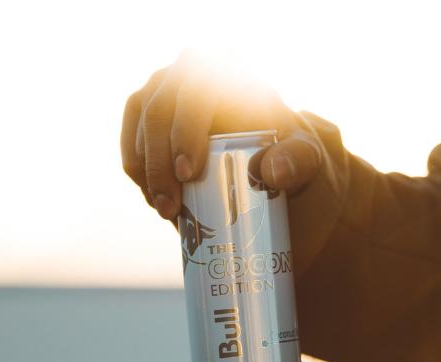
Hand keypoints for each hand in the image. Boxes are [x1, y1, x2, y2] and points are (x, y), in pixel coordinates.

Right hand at [120, 52, 321, 220]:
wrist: (274, 163)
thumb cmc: (292, 155)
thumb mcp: (308, 159)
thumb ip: (299, 161)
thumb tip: (268, 171)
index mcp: (234, 74)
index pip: (199, 86)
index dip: (187, 128)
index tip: (189, 173)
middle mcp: (195, 73)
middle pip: (161, 104)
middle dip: (159, 159)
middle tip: (171, 205)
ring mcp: (168, 90)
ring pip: (141, 118)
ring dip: (146, 168)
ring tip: (165, 211)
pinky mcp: (149, 115)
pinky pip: (132, 136)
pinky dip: (138, 170)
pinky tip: (155, 200)